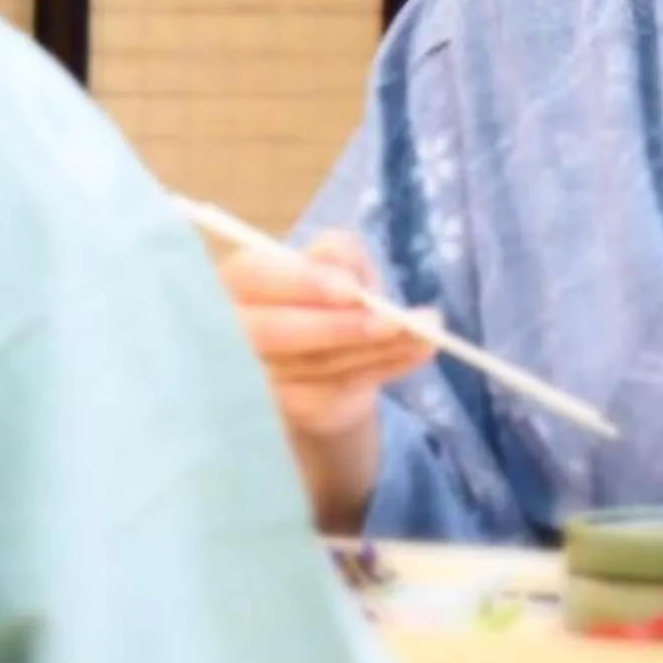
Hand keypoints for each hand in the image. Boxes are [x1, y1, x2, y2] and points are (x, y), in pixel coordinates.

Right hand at [214, 229, 438, 532]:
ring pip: (317, 364)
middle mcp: (236, 331)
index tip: (350, 288)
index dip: (301, 283)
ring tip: (426, 330)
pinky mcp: (295, 409)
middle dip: (338, 327)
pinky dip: (387, 367)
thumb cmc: (324, 295)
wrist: (326, 358)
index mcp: (238, 281)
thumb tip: (342, 269)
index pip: (254, 277)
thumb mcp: (337, 262)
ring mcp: (261, 377)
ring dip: (377, 347)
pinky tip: (419, 351)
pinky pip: (341, 388)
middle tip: (393, 320)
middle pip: (274, 332)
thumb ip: (338, 254)